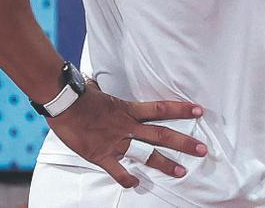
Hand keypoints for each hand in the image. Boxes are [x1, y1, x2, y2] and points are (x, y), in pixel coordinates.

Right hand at [47, 81, 205, 188]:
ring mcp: (115, 142)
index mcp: (128, 109)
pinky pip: (117, 170)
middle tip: (202, 150)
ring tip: (181, 171)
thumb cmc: (79, 94)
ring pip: (146, 154)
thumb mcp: (99, 89)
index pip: (161, 109)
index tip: (200, 111)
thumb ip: (105, 89)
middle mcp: (127, 126)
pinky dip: (126, 178)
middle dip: (184, 143)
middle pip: (162, 135)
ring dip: (164, 163)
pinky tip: (136, 184)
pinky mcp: (101, 155)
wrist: (62, 103)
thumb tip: (96, 81)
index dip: (182, 109)